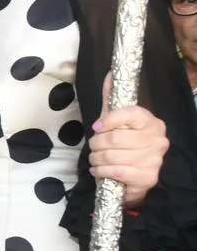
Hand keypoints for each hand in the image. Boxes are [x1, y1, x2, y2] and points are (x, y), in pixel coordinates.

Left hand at [90, 76, 167, 208]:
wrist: (133, 175)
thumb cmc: (123, 144)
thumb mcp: (116, 120)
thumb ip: (113, 97)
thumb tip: (111, 73)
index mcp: (151, 122)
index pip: (130, 113)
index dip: (108, 120)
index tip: (97, 126)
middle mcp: (158, 139)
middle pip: (115, 138)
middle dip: (95, 144)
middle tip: (94, 147)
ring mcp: (155, 159)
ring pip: (112, 156)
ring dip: (96, 159)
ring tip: (96, 159)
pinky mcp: (148, 177)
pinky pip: (116, 172)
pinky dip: (101, 171)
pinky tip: (100, 170)